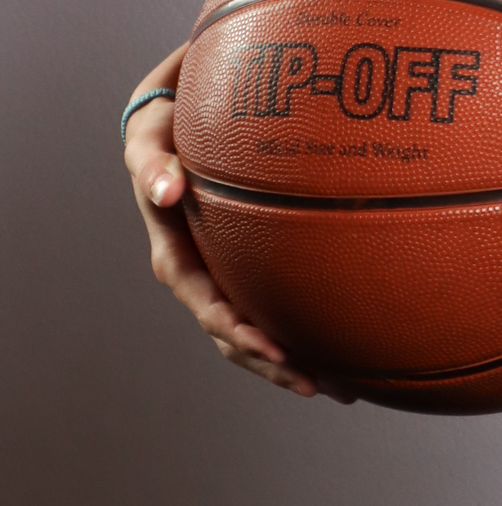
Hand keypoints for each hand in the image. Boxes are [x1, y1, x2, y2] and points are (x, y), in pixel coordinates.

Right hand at [124, 48, 349, 400]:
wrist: (177, 117)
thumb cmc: (165, 126)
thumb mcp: (150, 139)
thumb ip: (152, 163)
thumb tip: (165, 189)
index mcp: (177, 258)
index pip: (210, 308)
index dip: (241, 334)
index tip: (277, 350)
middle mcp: (203, 276)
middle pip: (239, 337)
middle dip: (279, 365)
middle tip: (325, 388)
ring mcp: (226, 275)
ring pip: (260, 331)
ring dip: (297, 362)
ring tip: (346, 388)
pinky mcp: (248, 265)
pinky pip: (278, 305)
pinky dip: (307, 330)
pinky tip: (348, 345)